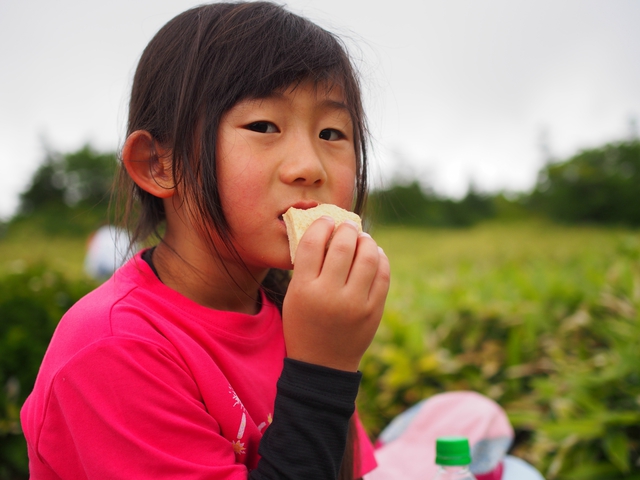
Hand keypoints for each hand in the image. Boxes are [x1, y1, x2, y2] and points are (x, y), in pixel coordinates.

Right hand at [282, 216, 389, 371]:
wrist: (323, 365)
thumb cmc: (304, 324)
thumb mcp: (295, 296)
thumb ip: (307, 267)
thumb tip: (326, 231)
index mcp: (304, 289)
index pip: (313, 244)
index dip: (321, 225)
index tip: (326, 220)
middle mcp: (330, 295)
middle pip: (342, 246)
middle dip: (346, 229)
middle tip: (347, 225)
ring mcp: (355, 304)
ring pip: (367, 257)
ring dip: (366, 241)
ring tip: (362, 238)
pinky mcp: (374, 311)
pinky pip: (383, 275)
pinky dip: (380, 259)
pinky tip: (374, 254)